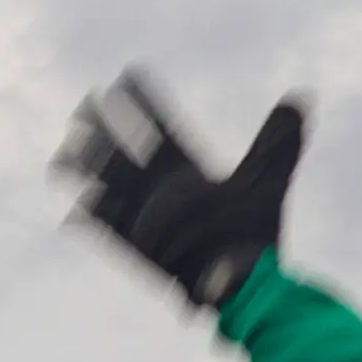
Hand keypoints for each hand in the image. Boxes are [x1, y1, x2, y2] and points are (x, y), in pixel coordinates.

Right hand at [63, 71, 307, 311]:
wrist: (244, 286)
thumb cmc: (255, 237)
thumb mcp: (266, 181)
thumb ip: (277, 143)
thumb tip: (299, 99)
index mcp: (189, 169)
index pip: (162, 127)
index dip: (144, 103)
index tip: (127, 75)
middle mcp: (163, 189)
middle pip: (125, 151)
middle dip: (103, 127)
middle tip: (84, 102)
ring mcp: (147, 217)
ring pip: (109, 185)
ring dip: (86, 167)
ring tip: (63, 152)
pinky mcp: (138, 248)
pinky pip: (109, 232)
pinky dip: (91, 222)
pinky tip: (73, 212)